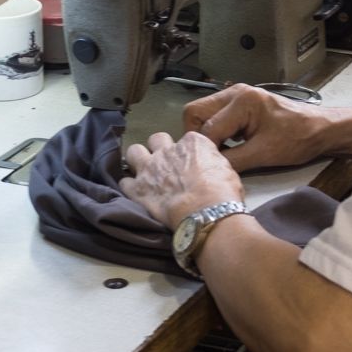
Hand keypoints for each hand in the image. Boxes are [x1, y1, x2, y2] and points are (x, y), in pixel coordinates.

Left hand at [120, 131, 243, 227]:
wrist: (206, 213)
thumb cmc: (222, 192)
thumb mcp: (226, 169)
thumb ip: (210, 161)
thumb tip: (206, 165)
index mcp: (191, 143)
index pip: (187, 140)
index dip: (188, 153)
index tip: (191, 164)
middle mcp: (167, 150)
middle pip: (156, 139)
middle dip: (159, 148)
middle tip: (165, 163)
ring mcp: (149, 168)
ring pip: (134, 152)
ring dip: (138, 160)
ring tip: (145, 172)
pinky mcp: (137, 189)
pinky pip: (125, 181)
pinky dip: (130, 186)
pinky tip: (137, 192)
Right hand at [184, 84, 330, 171]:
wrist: (323, 129)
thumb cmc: (298, 139)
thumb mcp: (264, 154)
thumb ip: (232, 160)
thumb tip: (208, 167)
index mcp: (241, 101)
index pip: (206, 128)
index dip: (206, 151)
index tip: (210, 167)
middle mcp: (235, 92)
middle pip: (195, 112)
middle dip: (198, 136)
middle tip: (209, 158)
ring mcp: (237, 95)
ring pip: (203, 113)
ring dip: (207, 133)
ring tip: (219, 154)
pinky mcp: (241, 103)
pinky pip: (217, 115)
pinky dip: (217, 131)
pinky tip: (229, 146)